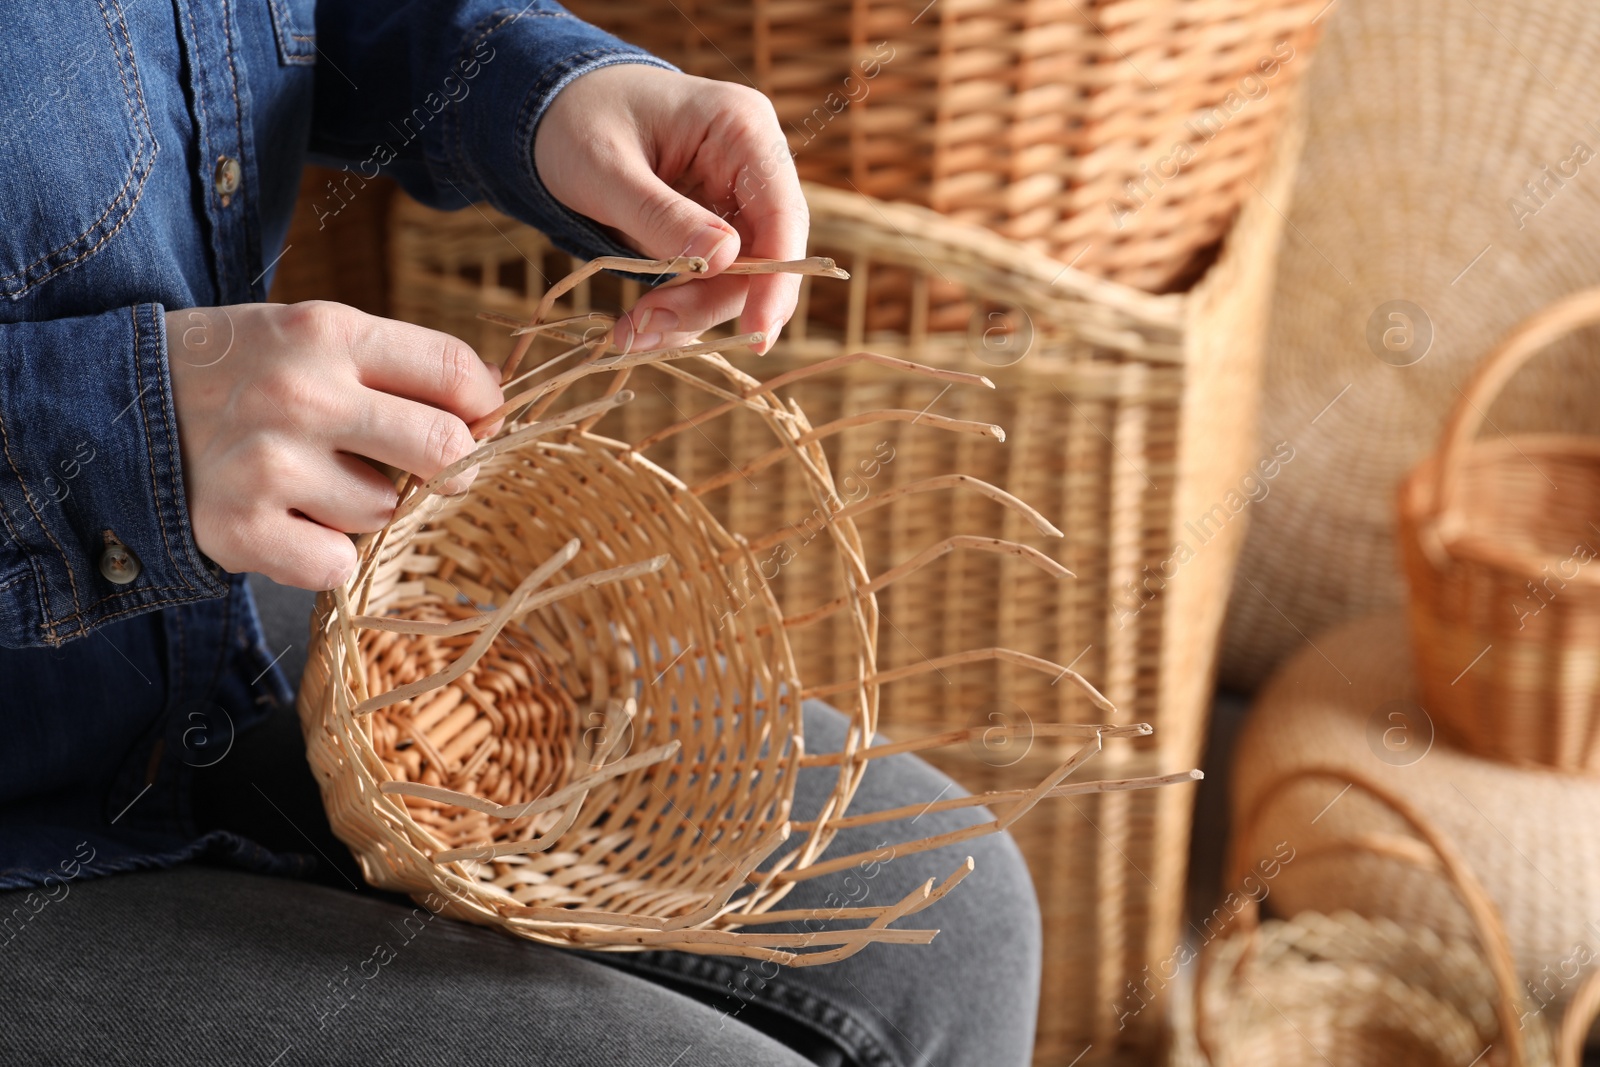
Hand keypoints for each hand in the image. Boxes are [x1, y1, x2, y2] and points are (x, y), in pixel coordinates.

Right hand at [165, 302, 502, 588]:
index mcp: (327, 332)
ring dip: (367, 507)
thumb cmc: (237, 371)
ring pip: (386, 512)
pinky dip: (323, 553)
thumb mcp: (310, 335)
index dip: (486, 408)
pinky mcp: (237, 529)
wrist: (109, 406)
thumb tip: (493, 398)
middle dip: (453, 468)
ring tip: (312, 479)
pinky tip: (286, 520)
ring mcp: (267, 465)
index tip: (479, 423)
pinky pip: (337, 563)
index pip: (457, 374)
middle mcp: (301, 395)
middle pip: (447, 449)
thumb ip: (397, 363)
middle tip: (429, 471)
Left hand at [534, 64, 806, 353]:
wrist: (552, 111)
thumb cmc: (577, 120)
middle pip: (764, 257)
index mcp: (741, 129)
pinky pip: (711, 284)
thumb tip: (723, 260)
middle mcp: (751, 167)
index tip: (759, 334)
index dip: (778, 278)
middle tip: (650, 329)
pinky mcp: (713, 232)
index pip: (782, 213)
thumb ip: (660, 214)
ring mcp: (734, 202)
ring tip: (631, 333)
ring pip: (737, 281)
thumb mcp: (606, 167)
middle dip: (711, 303)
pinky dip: (677, 311)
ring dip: (689, 315)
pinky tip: (636, 327)